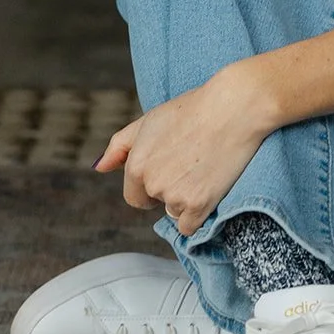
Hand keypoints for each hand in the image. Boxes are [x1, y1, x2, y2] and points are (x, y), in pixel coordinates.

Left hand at [93, 61, 271, 236]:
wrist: (235, 107)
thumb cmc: (193, 109)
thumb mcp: (150, 120)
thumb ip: (120, 146)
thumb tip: (99, 168)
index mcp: (137, 165)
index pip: (135, 196)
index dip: (152, 185)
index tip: (173, 168)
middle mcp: (152, 183)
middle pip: (156, 204)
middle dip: (170, 190)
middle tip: (192, 163)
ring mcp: (175, 196)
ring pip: (175, 213)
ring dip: (187, 200)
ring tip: (204, 167)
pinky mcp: (199, 205)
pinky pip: (190, 226)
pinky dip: (199, 213)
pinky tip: (210, 186)